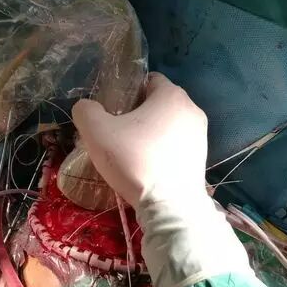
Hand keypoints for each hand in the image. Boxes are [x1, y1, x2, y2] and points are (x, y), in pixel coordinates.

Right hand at [72, 73, 251, 286]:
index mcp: (171, 95)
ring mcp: (200, 136)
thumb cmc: (135, 160)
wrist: (169, 207)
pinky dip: (161, 153)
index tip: (112, 112)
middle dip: (137, 115)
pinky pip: (175, 147)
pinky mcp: (201, 160)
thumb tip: (87, 108)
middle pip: (158, 105)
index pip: (148, 80)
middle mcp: (192, 110)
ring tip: (130, 155)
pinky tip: (146, 170)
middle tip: (116, 135)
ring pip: (167, 127)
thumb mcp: (97, 132)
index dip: (127, 92)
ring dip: (150, 136)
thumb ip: (86, 111)